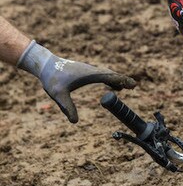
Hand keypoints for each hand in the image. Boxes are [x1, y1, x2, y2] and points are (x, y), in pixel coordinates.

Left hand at [18, 42, 136, 122]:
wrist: (45, 64)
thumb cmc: (51, 78)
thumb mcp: (58, 95)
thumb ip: (67, 107)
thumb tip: (74, 121)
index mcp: (89, 74)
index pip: (109, 77)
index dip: (122, 81)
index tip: (133, 85)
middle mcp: (91, 70)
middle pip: (111, 75)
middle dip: (122, 80)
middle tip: (134, 86)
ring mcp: (89, 70)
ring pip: (107, 74)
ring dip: (116, 80)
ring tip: (125, 87)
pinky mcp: (85, 71)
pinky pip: (102, 74)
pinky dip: (109, 79)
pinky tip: (111, 85)